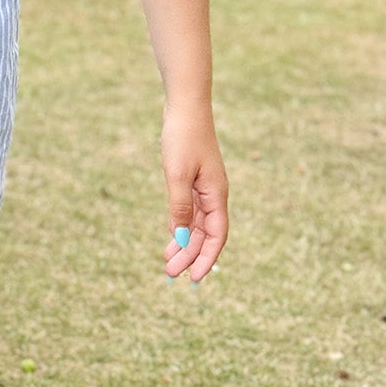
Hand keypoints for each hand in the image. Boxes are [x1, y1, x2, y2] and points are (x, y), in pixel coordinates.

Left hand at [161, 105, 227, 282]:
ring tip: (168, 262)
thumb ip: (180, 206)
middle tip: (171, 274)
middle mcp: (214, 195)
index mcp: (216, 195)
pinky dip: (181, 226)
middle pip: (206, 234)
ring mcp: (204, 188)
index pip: (217, 236)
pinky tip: (172, 237)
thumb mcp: (177, 174)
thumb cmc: (182, 138)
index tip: (194, 277)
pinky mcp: (194, 181)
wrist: (185, 109)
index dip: (206, 258)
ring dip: (185, 244)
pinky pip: (190, 212)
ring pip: (198, 225)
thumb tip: (182, 237)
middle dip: (191, 256)